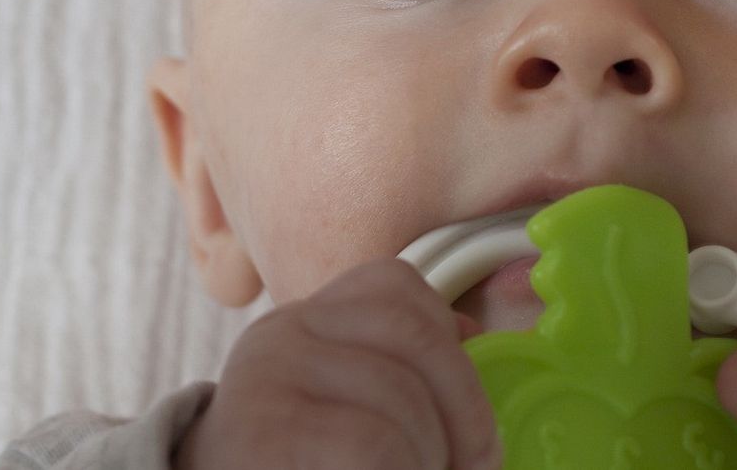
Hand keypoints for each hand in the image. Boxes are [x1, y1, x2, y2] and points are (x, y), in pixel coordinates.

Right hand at [172, 259, 501, 469]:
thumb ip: (399, 365)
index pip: (395, 284)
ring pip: (402, 395)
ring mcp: (266, 375)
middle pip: (416, 334)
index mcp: (307, 320)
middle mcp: (282, 331)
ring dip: (433, 455)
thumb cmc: (298, 463)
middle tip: (475, 465)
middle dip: (467, 408)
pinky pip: (373, 443)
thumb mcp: (344, 403)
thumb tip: (472, 334)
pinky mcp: (261, 429)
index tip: (465, 407)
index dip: (450, 341)